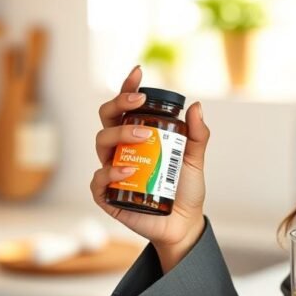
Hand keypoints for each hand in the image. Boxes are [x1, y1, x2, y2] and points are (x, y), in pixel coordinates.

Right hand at [90, 65, 210, 271]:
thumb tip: (195, 106)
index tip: (138, 72)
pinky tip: (127, 170)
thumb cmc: (185, 188)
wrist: (183, 223)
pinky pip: (98, 179)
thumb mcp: (195, 159)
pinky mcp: (108, 195)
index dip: (127, 87)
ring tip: (143, 135)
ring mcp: (111, 170)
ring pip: (101, 142)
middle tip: (140, 102)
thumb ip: (197, 135)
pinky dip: (110, 172)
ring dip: (120, 133)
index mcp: (137, 136)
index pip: (126, 106)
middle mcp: (121, 149)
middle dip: (119, 103)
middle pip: (107, 118)